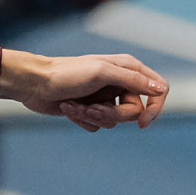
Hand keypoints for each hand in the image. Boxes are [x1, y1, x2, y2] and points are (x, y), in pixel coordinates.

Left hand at [11, 49, 169, 130]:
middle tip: (91, 108)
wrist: (34, 84)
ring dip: (92, 116)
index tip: (143, 123)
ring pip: (114, 121)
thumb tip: (161, 89)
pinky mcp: (91, 110)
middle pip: (134, 112)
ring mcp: (105, 97)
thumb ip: (133, 80)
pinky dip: (82, 120)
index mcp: (127, 68)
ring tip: (74, 105)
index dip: (155, 108)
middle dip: (110, 114)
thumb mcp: (102, 73)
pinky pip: (97, 126)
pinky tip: (68, 108)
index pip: (158, 89)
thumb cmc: (66, 74)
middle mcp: (119, 83)